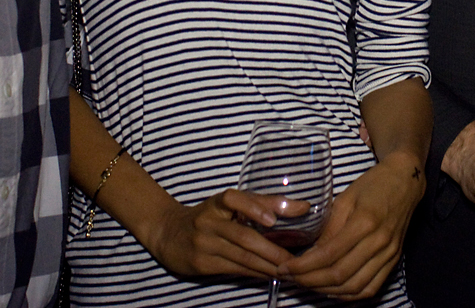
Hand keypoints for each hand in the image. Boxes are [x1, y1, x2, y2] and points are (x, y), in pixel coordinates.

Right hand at [141, 189, 295, 279]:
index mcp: (217, 203)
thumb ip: (264, 204)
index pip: (234, 199)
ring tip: (287, 270)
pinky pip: (233, 268)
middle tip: (294, 259)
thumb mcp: (230, 205)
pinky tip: (269, 274)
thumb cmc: (210, 216)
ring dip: (266, 265)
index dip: (253, 207)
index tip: (272, 220)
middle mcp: (208, 221)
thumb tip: (304, 207)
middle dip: (271, 249)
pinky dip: (254, 272)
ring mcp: (203, 243)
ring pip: (240, 256)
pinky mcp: (201, 263)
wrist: (169, 233)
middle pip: (243, 236)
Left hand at [281, 151, 425, 298]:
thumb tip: (309, 254)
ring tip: (307, 284)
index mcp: (364, 222)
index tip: (284, 267)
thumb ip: (329, 228)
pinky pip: (370, 288)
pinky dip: (349, 295)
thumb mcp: (345, 198)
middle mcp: (379, 242)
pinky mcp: (394, 260)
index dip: (303, 266)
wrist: (405, 181)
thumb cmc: (373, 184)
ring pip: (354, 287)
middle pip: (340, 275)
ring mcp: (389, 254)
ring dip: (327, 291)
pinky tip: (332, 290)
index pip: (328, 255)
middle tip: (290, 278)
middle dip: (310, 281)